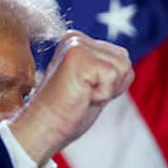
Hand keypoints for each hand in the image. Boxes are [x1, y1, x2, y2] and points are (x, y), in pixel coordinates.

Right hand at [10, 30, 133, 166]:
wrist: (43, 129)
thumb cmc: (64, 113)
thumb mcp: (89, 83)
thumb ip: (103, 67)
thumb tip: (124, 56)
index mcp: (76, 42)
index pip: (120, 58)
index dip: (110, 84)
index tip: (84, 93)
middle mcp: (75, 38)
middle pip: (124, 60)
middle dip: (111, 86)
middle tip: (83, 96)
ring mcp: (76, 45)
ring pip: (123, 66)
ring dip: (107, 90)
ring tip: (82, 95)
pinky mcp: (79, 56)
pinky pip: (114, 74)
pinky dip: (103, 94)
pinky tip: (82, 96)